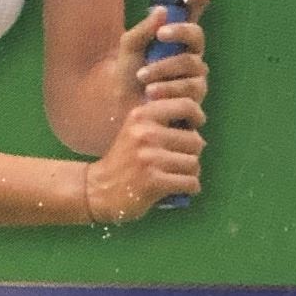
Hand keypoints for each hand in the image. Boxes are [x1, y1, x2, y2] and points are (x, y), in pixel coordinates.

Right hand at [85, 95, 205, 222]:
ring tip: (175, 176)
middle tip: (177, 162)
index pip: (186, 105)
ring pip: (194, 164)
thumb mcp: (136, 130)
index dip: (197, 116)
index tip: (194, 127)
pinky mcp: (154, 181)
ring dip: (190, 173)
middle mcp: (145, 133)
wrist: (98, 189)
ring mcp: (150, 157)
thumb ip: (161, 122)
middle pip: (195, 141)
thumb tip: (197, 127)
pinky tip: (177, 189)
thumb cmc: (124, 160)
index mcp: (142, 115)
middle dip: (191, 154)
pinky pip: (191, 183)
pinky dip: (189, 188)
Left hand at [120, 0, 210, 109]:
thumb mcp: (128, 49)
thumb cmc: (128, 77)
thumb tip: (161, 11)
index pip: (193, 13)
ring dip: (164, 68)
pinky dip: (168, 88)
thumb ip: (142, 30)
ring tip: (142, 77)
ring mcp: (195, 75)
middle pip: (197, 35)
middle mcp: (190, 53)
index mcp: (175, 36)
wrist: (125, 110)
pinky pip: (191, 87)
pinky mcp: (196, 97)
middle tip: (161, 34)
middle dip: (180, 31)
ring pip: (192, 63)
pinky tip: (151, 93)